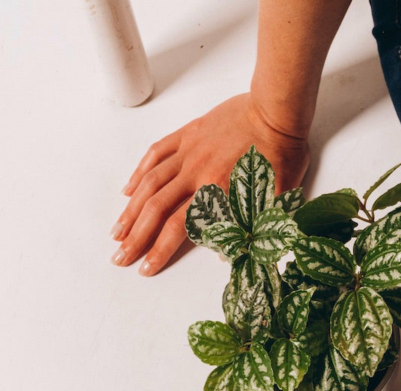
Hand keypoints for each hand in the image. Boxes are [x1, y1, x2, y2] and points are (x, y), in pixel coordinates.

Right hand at [110, 93, 310, 275]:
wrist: (276, 111)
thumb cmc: (282, 153)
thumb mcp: (277, 197)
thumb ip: (253, 227)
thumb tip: (226, 255)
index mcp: (218, 191)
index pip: (180, 228)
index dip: (160, 250)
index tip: (145, 268)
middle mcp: (196, 173)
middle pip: (157, 210)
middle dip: (136, 237)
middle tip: (119, 257)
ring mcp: (188, 152)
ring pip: (150, 183)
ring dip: (131, 210)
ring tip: (116, 231)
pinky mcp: (187, 134)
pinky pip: (156, 153)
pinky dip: (139, 172)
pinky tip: (128, 190)